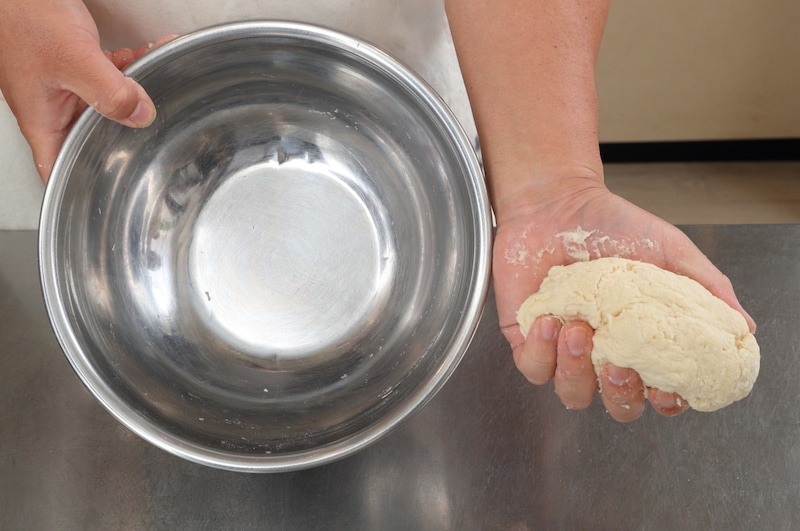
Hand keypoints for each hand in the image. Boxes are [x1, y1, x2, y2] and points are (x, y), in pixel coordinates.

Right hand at [0, 0, 171, 181]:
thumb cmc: (23, 15)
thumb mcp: (73, 59)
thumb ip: (110, 92)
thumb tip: (142, 116)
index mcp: (44, 120)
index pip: (59, 169)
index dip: (81, 188)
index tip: (113, 195)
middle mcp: (53, 107)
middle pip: (93, 137)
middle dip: (127, 135)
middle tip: (156, 137)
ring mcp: (64, 86)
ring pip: (107, 104)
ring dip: (136, 95)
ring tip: (162, 85)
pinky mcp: (75, 63)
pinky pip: (110, 74)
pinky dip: (131, 67)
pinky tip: (151, 55)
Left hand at [493, 174, 755, 421]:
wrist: (557, 201)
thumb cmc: (612, 224)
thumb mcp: (669, 250)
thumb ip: (705, 287)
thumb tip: (742, 325)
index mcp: (640, 342)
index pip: (659, 392)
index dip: (665, 400)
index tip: (665, 387)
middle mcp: (604, 353)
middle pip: (618, 405)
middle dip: (620, 393)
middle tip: (618, 363)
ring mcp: (564, 349)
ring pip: (573, 393)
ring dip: (576, 370)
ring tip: (578, 328)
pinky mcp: (528, 339)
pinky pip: (533, 367)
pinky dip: (541, 351)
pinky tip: (548, 321)